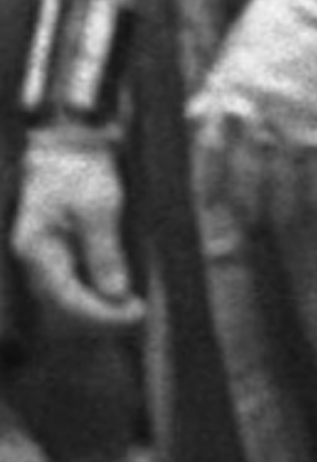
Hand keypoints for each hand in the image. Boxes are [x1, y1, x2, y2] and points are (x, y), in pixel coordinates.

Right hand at [12, 123, 144, 329]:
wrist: (66, 145)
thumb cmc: (81, 169)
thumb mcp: (99, 205)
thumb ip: (105, 251)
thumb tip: (116, 294)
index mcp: (36, 248)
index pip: (65, 297)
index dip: (100, 313)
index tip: (135, 314)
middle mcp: (32, 260)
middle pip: (63, 304)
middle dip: (101, 316)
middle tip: (138, 315)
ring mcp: (41, 258)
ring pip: (66, 298)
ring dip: (98, 307)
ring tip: (132, 309)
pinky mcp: (53, 254)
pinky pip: (71, 283)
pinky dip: (93, 291)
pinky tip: (117, 293)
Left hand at [185, 0, 316, 231]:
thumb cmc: (278, 22)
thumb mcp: (233, 52)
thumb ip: (215, 89)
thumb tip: (197, 117)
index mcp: (224, 104)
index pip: (208, 169)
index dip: (209, 203)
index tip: (210, 225)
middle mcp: (252, 125)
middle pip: (242, 190)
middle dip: (239, 223)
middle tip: (237, 248)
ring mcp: (290, 130)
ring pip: (278, 191)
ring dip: (274, 217)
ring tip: (272, 231)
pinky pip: (315, 178)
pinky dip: (309, 199)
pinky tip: (306, 211)